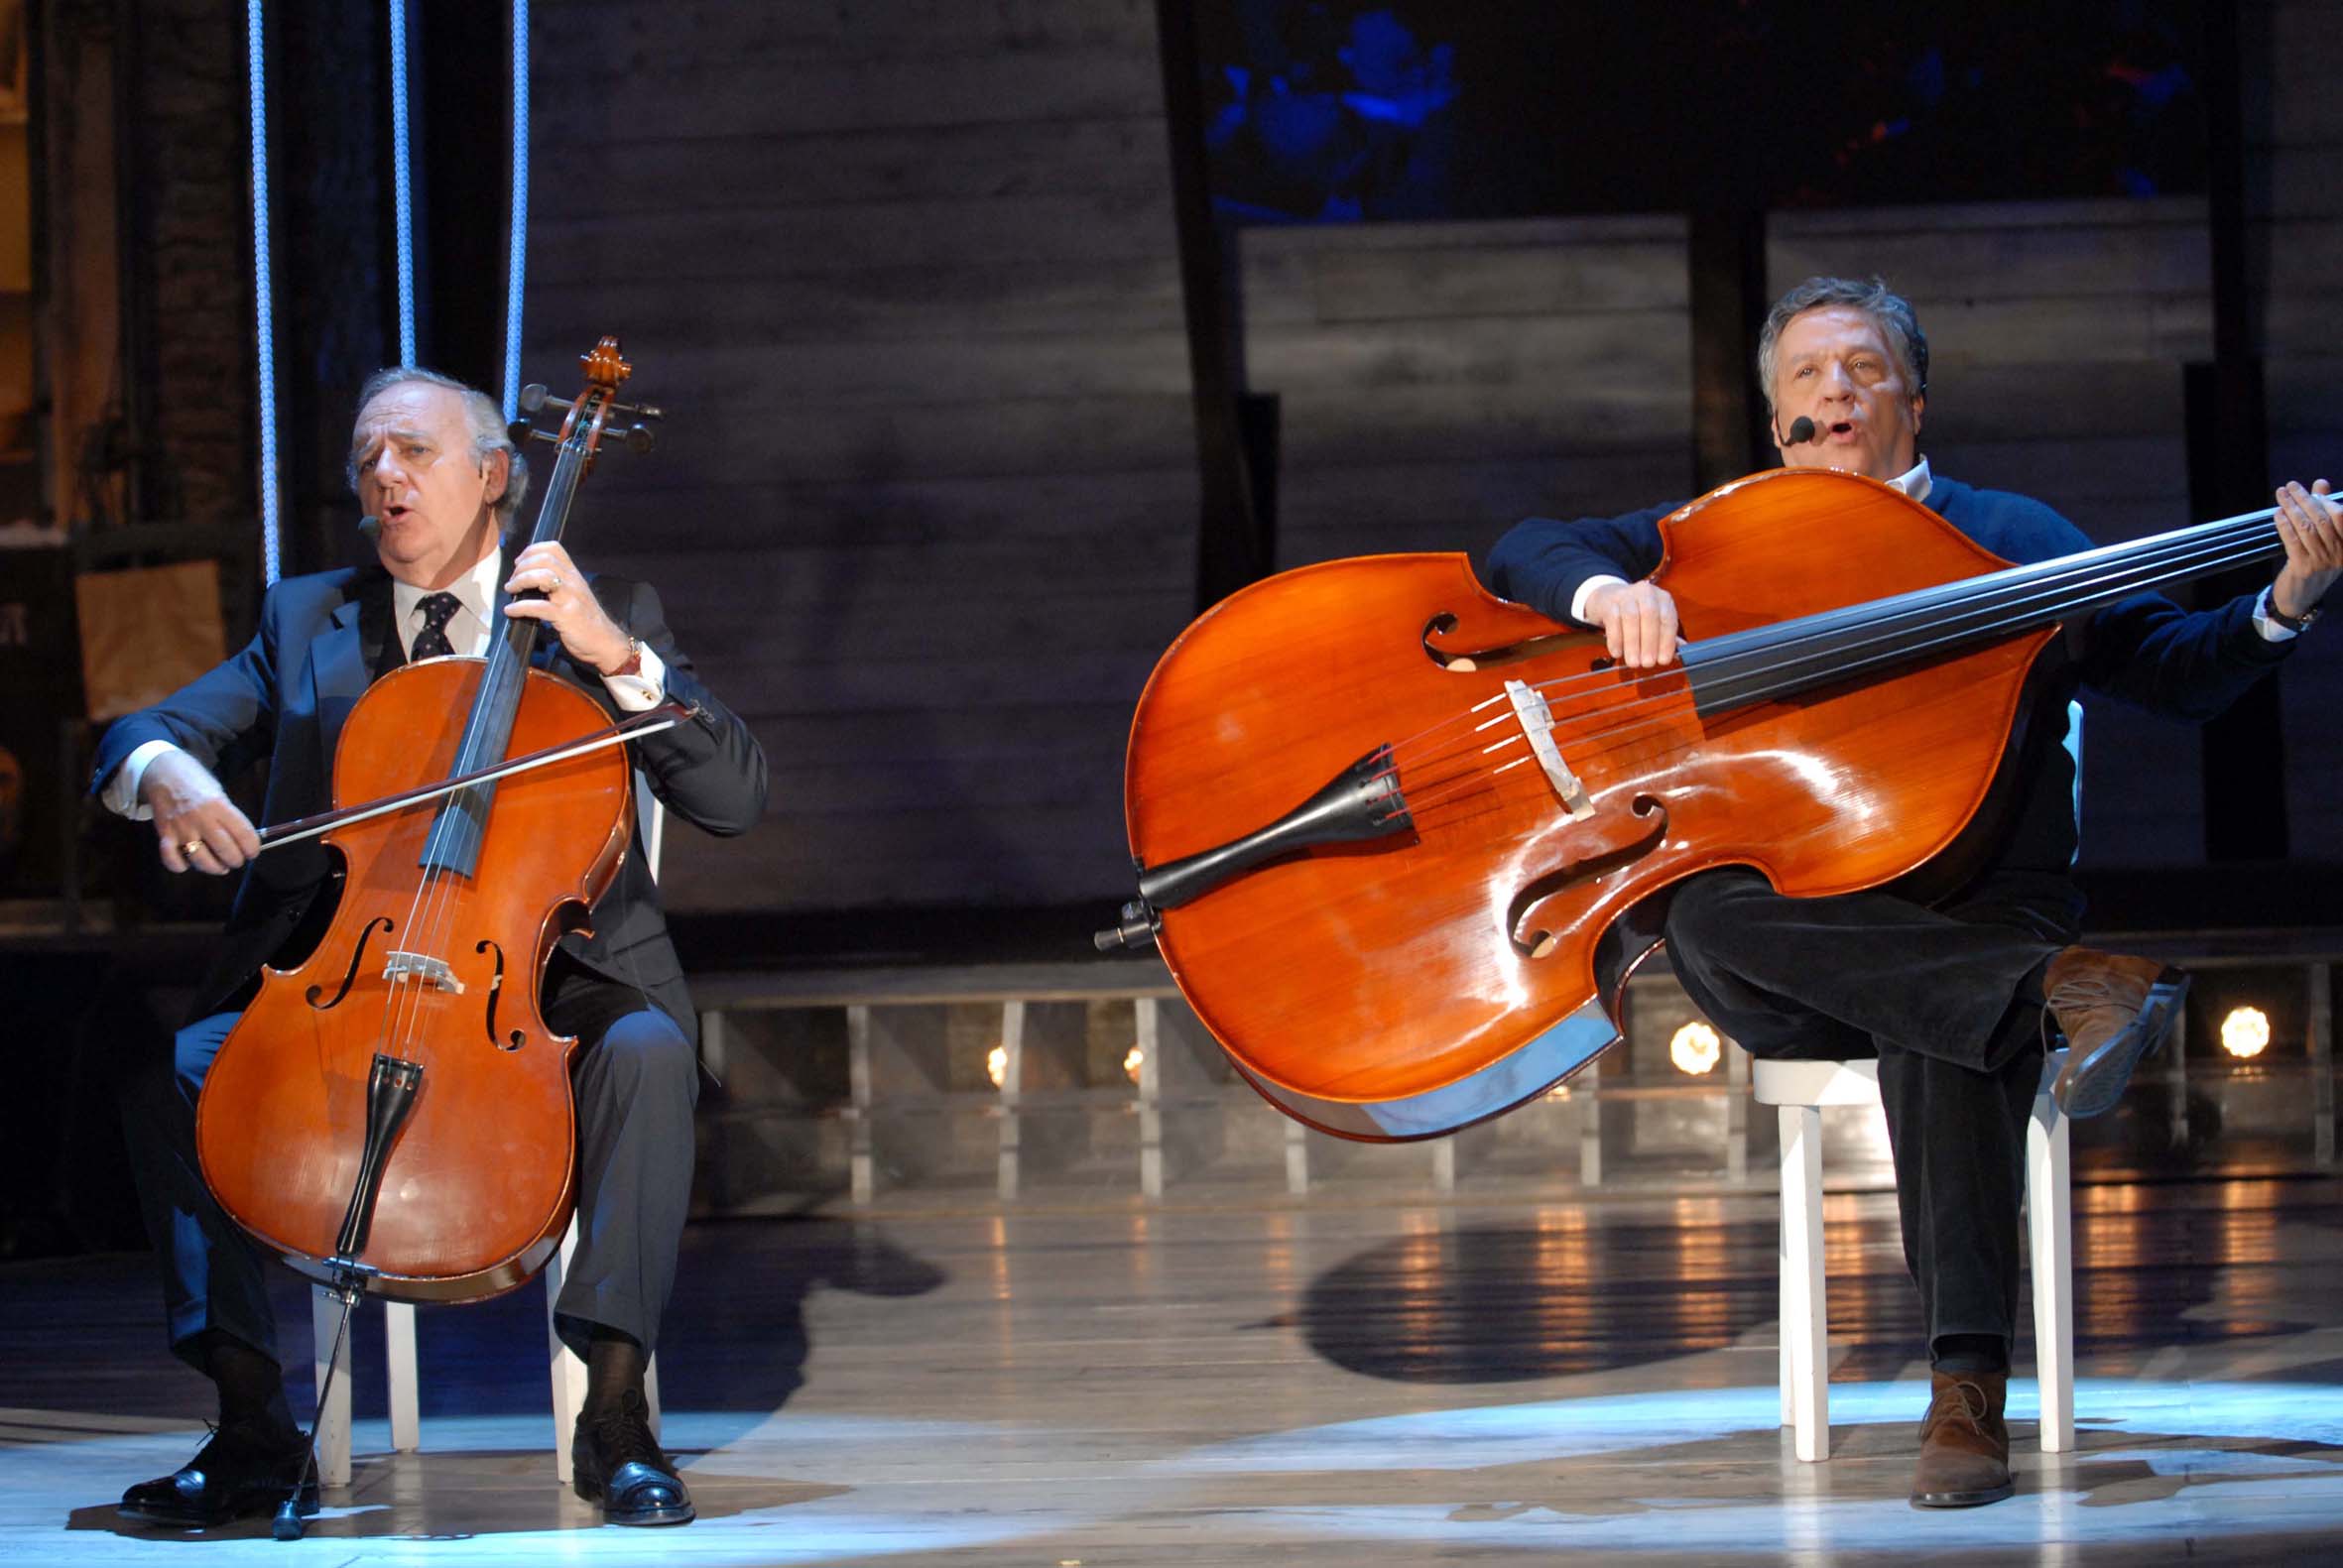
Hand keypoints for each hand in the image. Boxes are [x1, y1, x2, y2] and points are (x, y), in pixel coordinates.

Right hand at [141, 752, 260, 874]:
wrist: (163, 771)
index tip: (253, 853)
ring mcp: (181, 827)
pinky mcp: (164, 833)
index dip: (252, 848)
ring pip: (201, 859)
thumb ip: (228, 815)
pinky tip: (188, 862)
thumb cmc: (195, 782)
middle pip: (225, 850)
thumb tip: (243, 839)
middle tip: (236, 860)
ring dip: (213, 868)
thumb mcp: (218, 793)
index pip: (243, 833)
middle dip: (235, 860)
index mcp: (219, 805)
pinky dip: (180, 866)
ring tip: (219, 867)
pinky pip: (171, 858)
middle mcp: (201, 818)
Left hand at [503, 541, 632, 672]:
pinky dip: (519, 607)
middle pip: (544, 559)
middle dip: (522, 567)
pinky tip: (511, 610)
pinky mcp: (565, 616)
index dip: (531, 551)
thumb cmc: (587, 621)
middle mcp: (573, 582)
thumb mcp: (575, 595)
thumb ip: (558, 584)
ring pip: (542, 577)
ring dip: (520, 581)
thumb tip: (531, 580)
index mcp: (574, 575)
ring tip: (511, 590)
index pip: (554, 548)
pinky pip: (538, 606)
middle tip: (513, 580)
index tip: (519, 563)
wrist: (605, 642)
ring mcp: (570, 598)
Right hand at [1582, 580, 1680, 668]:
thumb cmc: (1635, 614)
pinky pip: (1613, 620)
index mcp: (1662, 598)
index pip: (1667, 618)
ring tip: (1633, 662)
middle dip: (1650, 642)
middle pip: (1650, 615)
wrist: (1607, 599)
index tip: (1663, 660)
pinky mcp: (1609, 602)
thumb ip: (1666, 635)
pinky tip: (1617, 653)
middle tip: (1647, 663)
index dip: (1667, 641)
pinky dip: (1616, 639)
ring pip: (1631, 617)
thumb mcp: (1654, 621)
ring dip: (1633, 643)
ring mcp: (1626, 595)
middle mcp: (1646, 593)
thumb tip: (1679, 654)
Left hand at [2271, 479, 2340, 619]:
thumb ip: (2324, 511)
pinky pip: (2292, 541)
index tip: (2313, 489)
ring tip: (2281, 495)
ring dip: (2292, 508)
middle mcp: (2338, 553)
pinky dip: (2284, 525)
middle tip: (2291, 486)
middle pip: (2321, 519)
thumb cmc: (2314, 564)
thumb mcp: (2326, 540)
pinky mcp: (2302, 567)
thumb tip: (2321, 484)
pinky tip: (2278, 514)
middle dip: (2305, 499)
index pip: (2341, 516)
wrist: (2301, 599)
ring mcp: (2321, 561)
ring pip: (2306, 528)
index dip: (2326, 501)